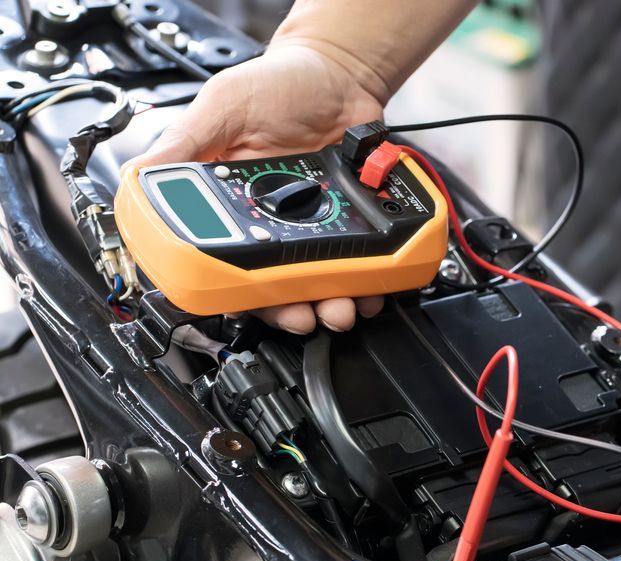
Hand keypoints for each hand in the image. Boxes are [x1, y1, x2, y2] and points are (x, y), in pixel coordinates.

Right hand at [126, 41, 387, 332]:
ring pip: (318, 284)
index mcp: (229, 203)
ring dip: (329, 304)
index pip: (220, 261)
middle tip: (301, 315)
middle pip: (273, 286)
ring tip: (341, 308)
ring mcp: (314, 226)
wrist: (342, 74)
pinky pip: (359, 264)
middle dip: (287, 310)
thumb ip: (185, 143)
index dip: (230, 290)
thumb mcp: (222, 107)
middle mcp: (270, 223)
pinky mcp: (353, 223)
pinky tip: (370, 287)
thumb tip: (139, 177)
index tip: (243, 303)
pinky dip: (367, 282)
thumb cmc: (280, 84)